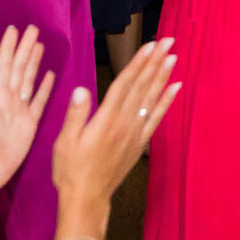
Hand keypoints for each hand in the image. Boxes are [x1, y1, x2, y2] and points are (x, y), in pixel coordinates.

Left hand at [0, 25, 53, 194]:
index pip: (4, 67)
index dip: (8, 49)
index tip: (14, 30)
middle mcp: (9, 99)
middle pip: (19, 69)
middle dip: (25, 49)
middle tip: (33, 29)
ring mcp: (21, 110)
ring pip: (30, 80)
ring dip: (34, 62)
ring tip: (40, 45)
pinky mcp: (31, 122)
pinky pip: (40, 100)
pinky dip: (45, 87)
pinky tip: (50, 75)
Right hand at [52, 38, 179, 215]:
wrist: (86, 199)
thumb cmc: (69, 170)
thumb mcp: (64, 143)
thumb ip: (75, 115)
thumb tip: (82, 89)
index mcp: (105, 120)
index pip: (124, 84)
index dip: (137, 63)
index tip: (149, 45)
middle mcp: (124, 123)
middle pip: (142, 86)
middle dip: (155, 62)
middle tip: (168, 41)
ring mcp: (135, 133)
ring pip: (151, 98)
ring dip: (163, 76)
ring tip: (173, 57)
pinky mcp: (140, 142)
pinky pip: (156, 118)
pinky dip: (167, 101)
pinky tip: (175, 87)